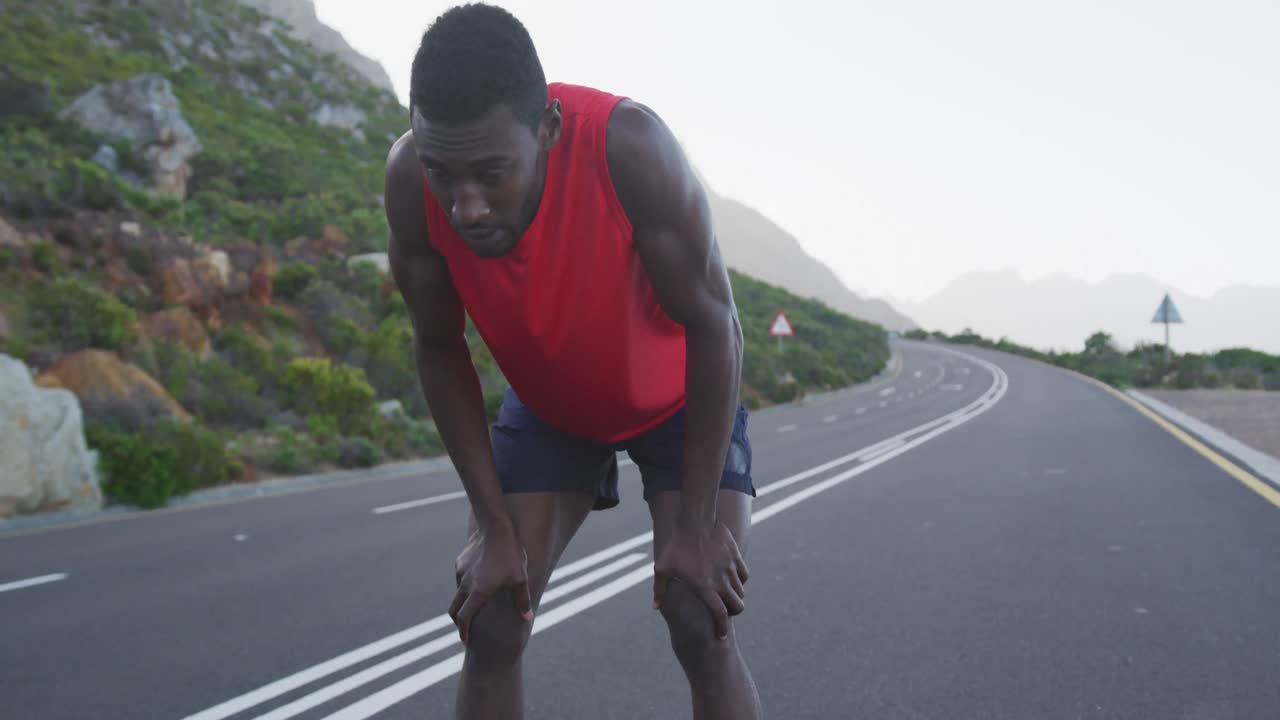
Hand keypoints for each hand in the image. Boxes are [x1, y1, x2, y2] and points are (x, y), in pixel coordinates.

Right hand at [448, 528, 531, 643]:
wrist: (496, 527)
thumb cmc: (511, 555)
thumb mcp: (521, 579)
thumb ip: (522, 601)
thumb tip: (527, 618)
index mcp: (478, 592)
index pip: (464, 618)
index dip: (464, 631)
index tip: (465, 640)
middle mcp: (465, 584)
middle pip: (454, 609)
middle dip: (458, 622)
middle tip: (466, 629)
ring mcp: (460, 572)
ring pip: (458, 592)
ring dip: (464, 601)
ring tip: (476, 603)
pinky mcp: (460, 561)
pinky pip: (461, 577)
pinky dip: (466, 585)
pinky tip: (479, 580)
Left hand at [652, 521, 748, 639]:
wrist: (694, 521)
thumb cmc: (676, 546)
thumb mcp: (662, 569)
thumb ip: (660, 590)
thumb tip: (655, 608)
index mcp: (704, 587)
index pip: (720, 614)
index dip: (722, 627)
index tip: (721, 635)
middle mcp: (720, 581)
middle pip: (737, 606)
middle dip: (733, 612)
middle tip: (725, 612)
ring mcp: (730, 569)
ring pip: (741, 591)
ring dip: (735, 596)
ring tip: (725, 594)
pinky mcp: (736, 557)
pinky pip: (744, 575)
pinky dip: (740, 581)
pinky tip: (731, 578)